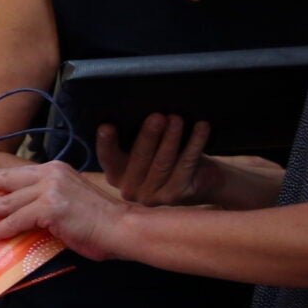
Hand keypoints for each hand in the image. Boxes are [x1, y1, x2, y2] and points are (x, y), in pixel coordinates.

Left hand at [0, 160, 132, 259]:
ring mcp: (49, 190)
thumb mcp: (68, 203)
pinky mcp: (49, 208)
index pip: (17, 173)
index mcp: (54, 170)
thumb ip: (44, 204)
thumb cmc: (98, 223)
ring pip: (5, 202)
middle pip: (4, 178)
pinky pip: (15, 221)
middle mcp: (49, 174)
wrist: (123, 228)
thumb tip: (18, 215)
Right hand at [96, 115, 212, 205]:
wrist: (202, 182)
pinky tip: (201, 128)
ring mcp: (151, 197)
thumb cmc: (170, 157)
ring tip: (177, 119)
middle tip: (157, 116)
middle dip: (148, 136)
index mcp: (116, 174)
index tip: (106, 126)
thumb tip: (140, 110)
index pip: (107, 158)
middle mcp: (129, 189)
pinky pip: (185, 166)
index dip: (106, 143)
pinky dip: (194, 144)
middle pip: (139, 159)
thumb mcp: (150, 148)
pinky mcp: (174, 196)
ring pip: (162, 163)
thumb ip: (140, 138)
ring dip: (171, 138)